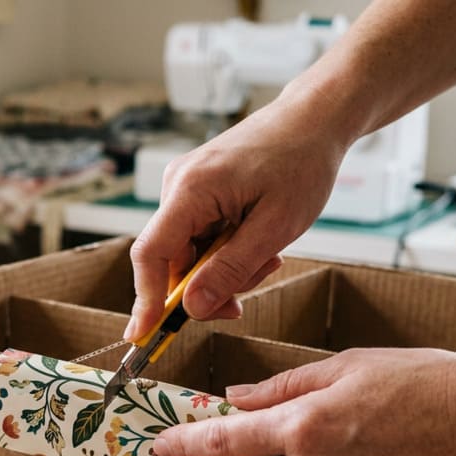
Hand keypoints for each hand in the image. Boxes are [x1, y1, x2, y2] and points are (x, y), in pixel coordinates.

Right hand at [124, 91, 349, 340]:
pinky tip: (258, 243)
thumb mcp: (275, 227)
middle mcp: (178, 186)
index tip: (142, 335)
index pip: (150, 254)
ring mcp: (185, 188)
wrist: (313, 120)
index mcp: (191, 190)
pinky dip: (226, 252)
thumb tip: (192, 308)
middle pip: (171, 261)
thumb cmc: (301, 163)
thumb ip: (231, 270)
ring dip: (224, 270)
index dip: (144, 299)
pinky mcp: (197, 191)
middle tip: (245, 299)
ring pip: (189, 255)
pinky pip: (199, 238)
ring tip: (268, 256)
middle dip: (206, 288)